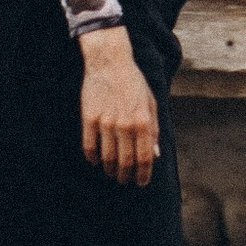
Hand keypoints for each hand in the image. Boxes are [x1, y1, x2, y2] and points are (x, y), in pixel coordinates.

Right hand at [79, 28, 158, 184]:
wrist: (109, 62)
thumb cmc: (133, 82)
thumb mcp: (150, 103)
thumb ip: (154, 129)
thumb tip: (155, 155)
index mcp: (143, 122)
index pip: (144, 158)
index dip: (143, 175)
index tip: (141, 183)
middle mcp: (125, 125)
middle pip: (125, 162)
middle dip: (126, 176)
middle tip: (125, 180)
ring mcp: (106, 122)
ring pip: (107, 158)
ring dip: (111, 170)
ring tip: (112, 173)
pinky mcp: (89, 119)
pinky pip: (89, 147)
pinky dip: (93, 158)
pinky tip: (96, 161)